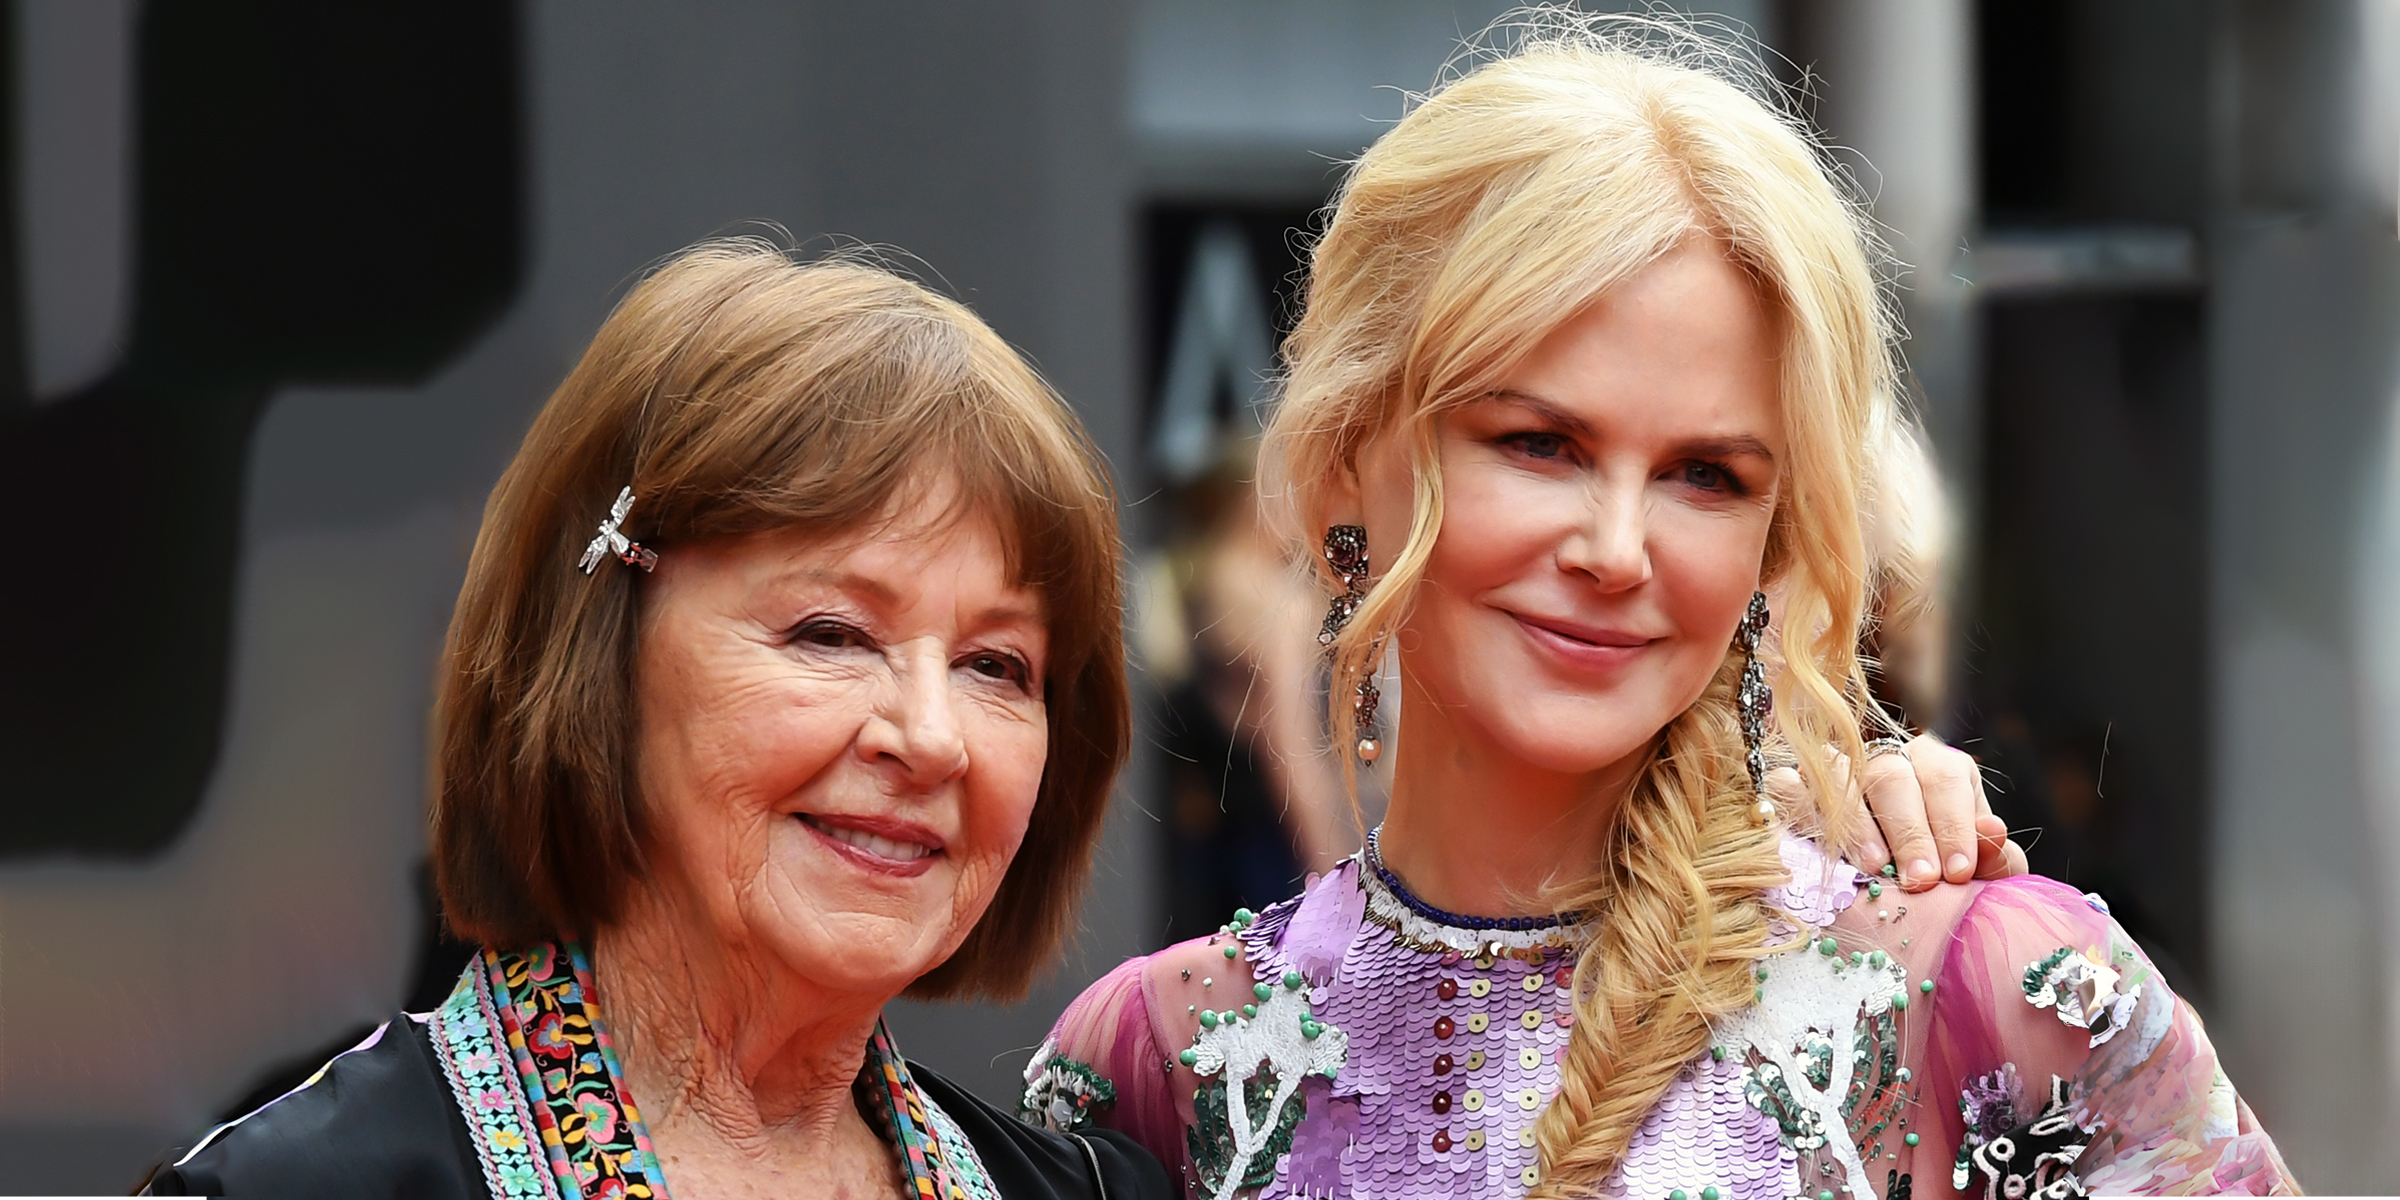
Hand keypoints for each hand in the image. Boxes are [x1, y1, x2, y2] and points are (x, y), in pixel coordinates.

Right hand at [1765, 734, 2026, 891]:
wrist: (1878, 894)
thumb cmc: (1933, 877)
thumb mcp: (1972, 869)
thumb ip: (1993, 857)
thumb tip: (1994, 834)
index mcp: (1935, 767)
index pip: (1945, 777)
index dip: (1953, 824)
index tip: (1959, 872)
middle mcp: (1884, 757)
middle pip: (1892, 776)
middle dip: (1910, 832)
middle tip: (1922, 881)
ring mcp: (1831, 768)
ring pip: (1839, 773)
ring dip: (1857, 822)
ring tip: (1874, 868)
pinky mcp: (1788, 784)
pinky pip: (1788, 785)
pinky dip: (1803, 813)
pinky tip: (1824, 850)